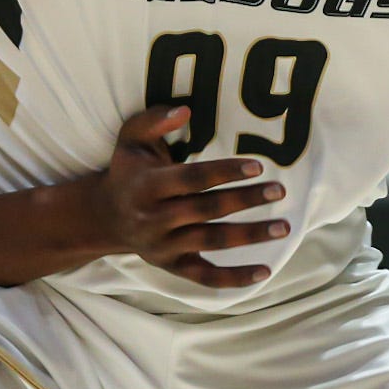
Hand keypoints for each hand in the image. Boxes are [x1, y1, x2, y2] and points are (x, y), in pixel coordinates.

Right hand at [76, 106, 288, 288]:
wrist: (105, 217)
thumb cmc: (128, 170)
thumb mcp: (131, 138)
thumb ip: (154, 120)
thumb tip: (185, 110)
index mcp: (147, 185)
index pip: (192, 179)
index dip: (225, 172)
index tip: (258, 166)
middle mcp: (154, 218)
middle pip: (207, 210)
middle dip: (245, 200)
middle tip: (279, 190)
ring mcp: (163, 246)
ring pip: (211, 242)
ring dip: (250, 236)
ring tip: (283, 226)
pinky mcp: (171, 266)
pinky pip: (205, 277)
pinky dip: (235, 278)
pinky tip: (264, 272)